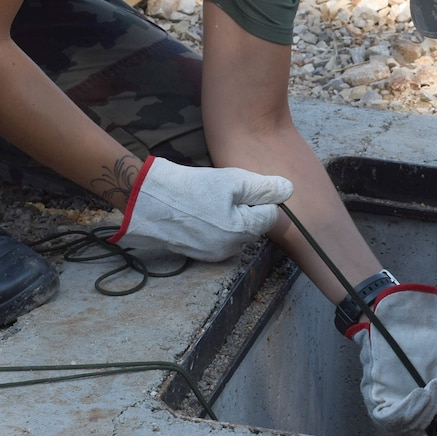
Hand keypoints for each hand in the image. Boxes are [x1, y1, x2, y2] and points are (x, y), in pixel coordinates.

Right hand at [109, 157, 292, 264]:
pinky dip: (215, 225)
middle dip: (246, 208)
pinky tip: (199, 211)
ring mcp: (214, 254)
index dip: (260, 196)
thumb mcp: (232, 181)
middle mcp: (232, 249)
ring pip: (237, 232)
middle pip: (254, 225)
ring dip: (231, 216)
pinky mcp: (199, 253)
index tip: (241, 186)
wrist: (147, 201)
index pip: (271, 215)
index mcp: (243, 232)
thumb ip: (264, 188)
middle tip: (223, 191)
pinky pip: (219, 238)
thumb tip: (289, 190)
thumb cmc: (190, 188)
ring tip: (208, 200)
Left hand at [352, 284, 436, 435]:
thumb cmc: (432, 343)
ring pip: (398, 428)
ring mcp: (384, 402)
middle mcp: (400, 409)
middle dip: (428, 425)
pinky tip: (420, 392)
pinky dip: (405, 409)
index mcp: (419, 409)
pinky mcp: (372, 392)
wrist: (410, 316)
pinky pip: (385, 414)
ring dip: (418, 414)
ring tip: (431, 390)